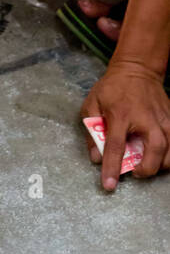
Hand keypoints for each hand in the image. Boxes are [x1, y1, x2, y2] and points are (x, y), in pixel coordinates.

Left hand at [81, 60, 169, 189]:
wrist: (137, 68)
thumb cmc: (112, 88)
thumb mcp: (92, 105)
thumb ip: (92, 132)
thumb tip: (96, 158)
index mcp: (121, 115)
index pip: (116, 146)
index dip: (112, 168)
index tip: (110, 185)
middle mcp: (144, 117)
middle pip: (156, 147)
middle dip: (148, 167)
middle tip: (137, 172)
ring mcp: (161, 116)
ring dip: (163, 162)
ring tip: (150, 165)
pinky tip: (161, 156)